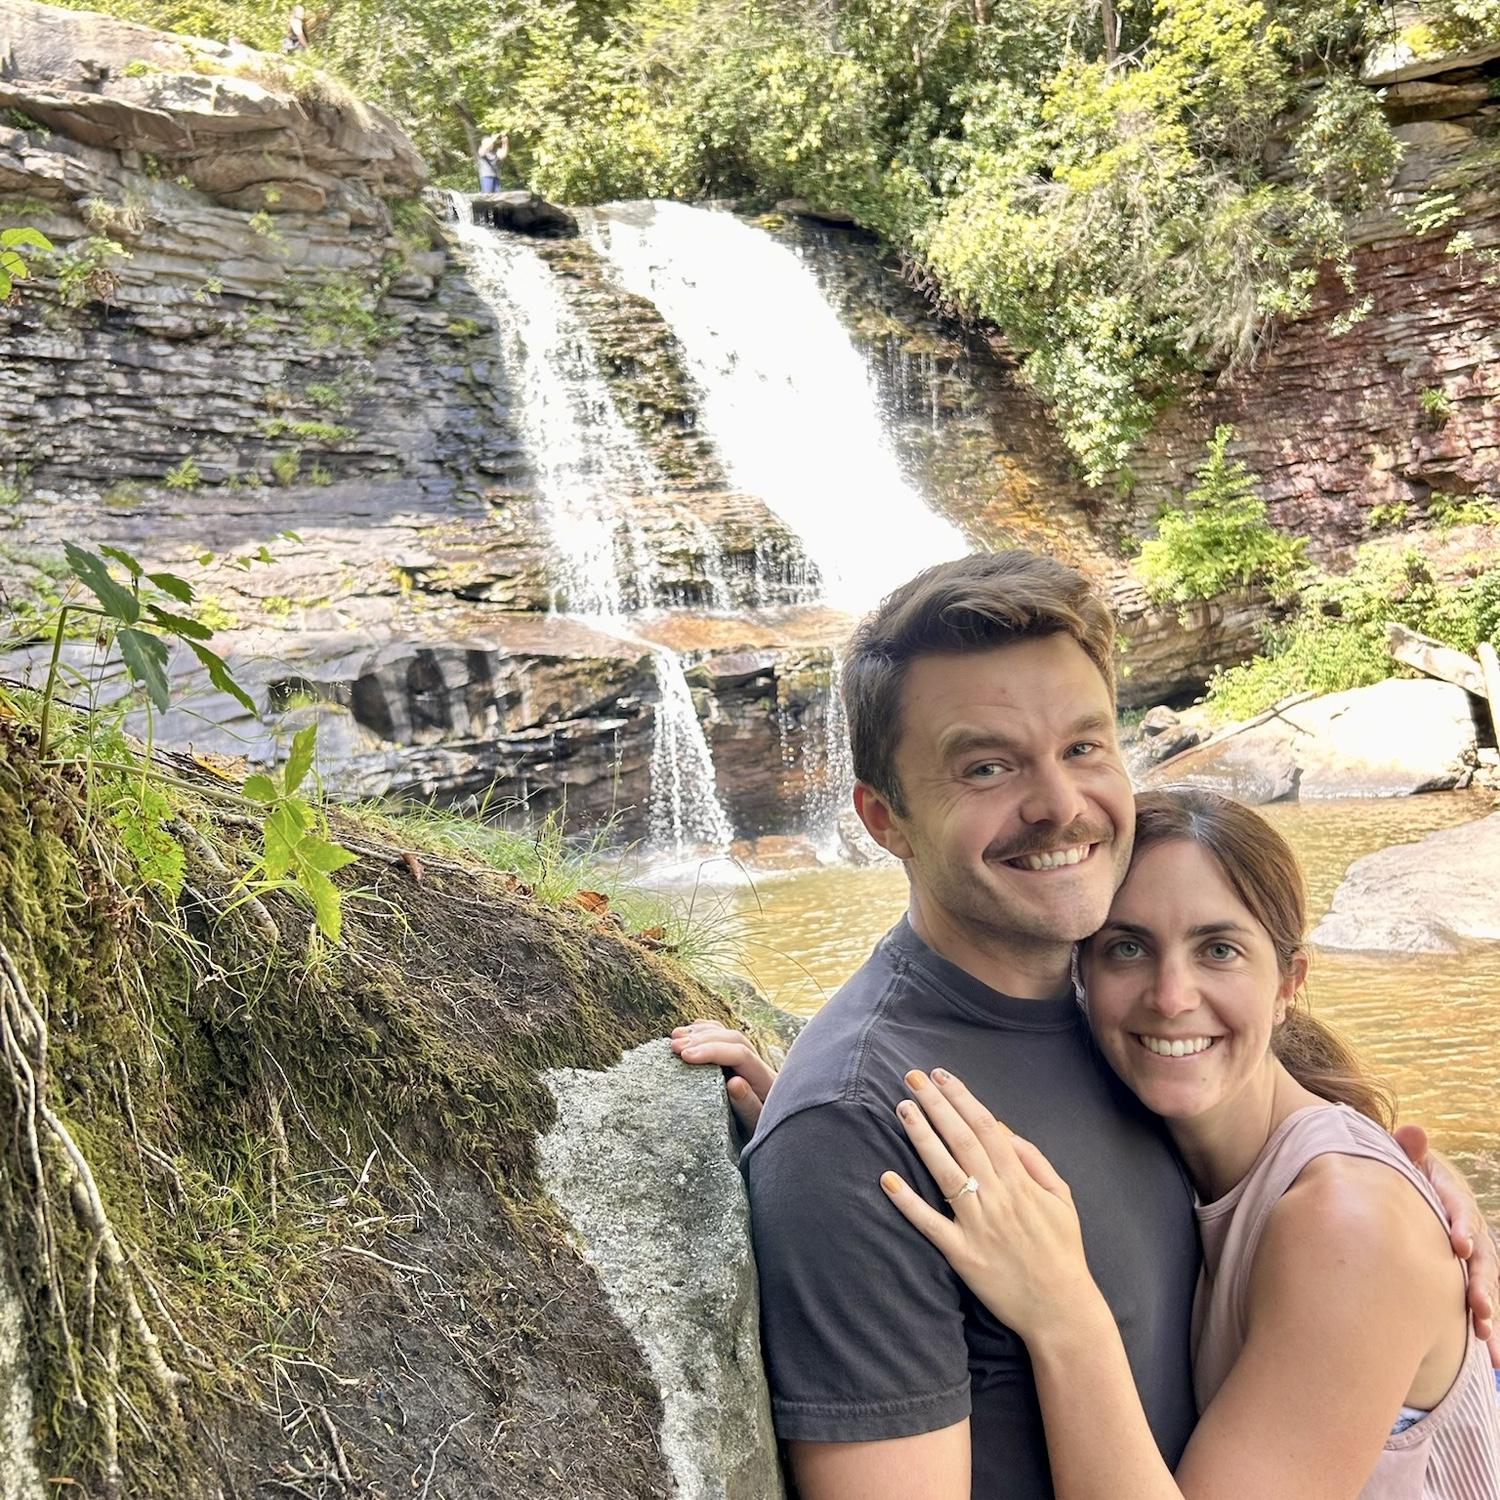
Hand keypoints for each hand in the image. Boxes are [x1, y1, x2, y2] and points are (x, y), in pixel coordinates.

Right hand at [669, 1020, 775, 1132]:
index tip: (686, 1056)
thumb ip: (747, 1106)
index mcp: (766, 1080)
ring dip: (701, 1034)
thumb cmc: (760, 1134)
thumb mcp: (754, 1126)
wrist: (773, 1136)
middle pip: (734, 1039)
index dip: (712, 1051)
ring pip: (728, 1035)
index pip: (739, 1054)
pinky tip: (691, 1029)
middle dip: (703, 1040)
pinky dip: (707, 1031)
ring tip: (675, 1039)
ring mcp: (752, 1061)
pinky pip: (725, 1039)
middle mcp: (760, 1065)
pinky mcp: (741, 1063)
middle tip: (675, 1047)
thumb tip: (735, 1082)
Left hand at [879, 1068, 1098, 1341]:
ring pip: (944, 1171)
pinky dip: (908, 1203)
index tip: (942, 1076)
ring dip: (921, 1137)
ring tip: (902, 1108)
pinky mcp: (962, 1254)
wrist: (1062, 1310)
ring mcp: (977, 1225)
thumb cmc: (1063, 1251)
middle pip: (961, 1140)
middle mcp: (997, 1196)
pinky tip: (887, 1179)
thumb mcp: (1062, 1198)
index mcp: (1020, 1181)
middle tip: (912, 1077)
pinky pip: (931, 1224)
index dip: (962, 1098)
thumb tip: (1006, 1131)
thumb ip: (1036, 1161)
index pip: (986, 1127)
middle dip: (936, 1105)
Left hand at [1395, 1124, 1498, 1366]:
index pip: (1460, 1207)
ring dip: (1489, 1311)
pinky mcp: (1465, 1276)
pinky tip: (1492, 1357)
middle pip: (1482, 1254)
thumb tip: (1414, 1132)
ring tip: (1485, 1337)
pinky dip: (1488, 1328)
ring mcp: (1471, 1255)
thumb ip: (1407, 1150)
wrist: (1402, 1189)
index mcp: (1451, 1195)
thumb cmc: (1399, 1175)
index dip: (1461, 1223)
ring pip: (1486, 1284)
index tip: (1458, 1244)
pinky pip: (1480, 1302)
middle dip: (1482, 1281)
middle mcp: (1469, 1227)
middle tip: (1477, 1305)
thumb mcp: (1403, 1160)